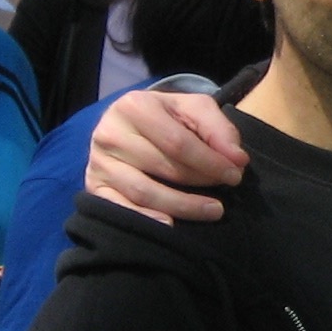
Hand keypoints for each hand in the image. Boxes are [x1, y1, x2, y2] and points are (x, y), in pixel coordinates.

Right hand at [86, 89, 246, 224]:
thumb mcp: (193, 109)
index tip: (235, 174)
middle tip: (227, 190)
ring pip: (144, 192)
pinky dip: (146, 218)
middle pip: (164, 167)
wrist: (129, 123)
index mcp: (134, 106)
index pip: (178, 142)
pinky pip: (120, 208)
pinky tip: (170, 224)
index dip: (210, 162)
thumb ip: (218, 128)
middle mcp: (110, 133)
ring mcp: (98, 162)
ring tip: (213, 210)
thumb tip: (237, 159)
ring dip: (183, 206)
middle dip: (201, 181)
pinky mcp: (93, 185)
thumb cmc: (166, 116)